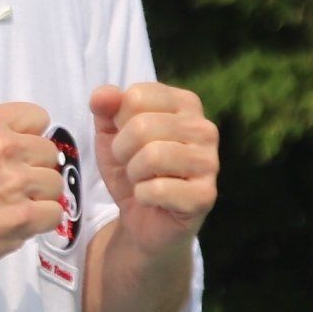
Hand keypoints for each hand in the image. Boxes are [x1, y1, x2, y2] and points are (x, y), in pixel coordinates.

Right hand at [0, 102, 65, 278]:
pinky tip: (15, 222)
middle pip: (50, 152)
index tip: (20, 152)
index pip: (38, 116)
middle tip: (10, 186)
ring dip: (39, 197)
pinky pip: (55, 212)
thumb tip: (35, 153)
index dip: (31, 138)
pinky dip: (39, 222)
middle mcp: (1, 146)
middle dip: (35, 169)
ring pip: (55, 183)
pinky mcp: (22, 214)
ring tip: (10, 206)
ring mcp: (13, 180)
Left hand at [89, 82, 218, 255]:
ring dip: (133, 173)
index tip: (127, 137)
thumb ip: (105, 107)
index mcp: (185, 103)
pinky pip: (158, 189)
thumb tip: (102, 95)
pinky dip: (142, 195)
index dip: (119, 121)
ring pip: (152, 156)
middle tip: (131, 164)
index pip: (136, 96)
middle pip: (142, 126)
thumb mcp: (110, 132)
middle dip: (122, 150)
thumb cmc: (131, 166)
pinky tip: (153, 198)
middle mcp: (205, 128)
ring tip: (142, 179)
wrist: (143, 216)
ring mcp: (210, 162)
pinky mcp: (205, 195)